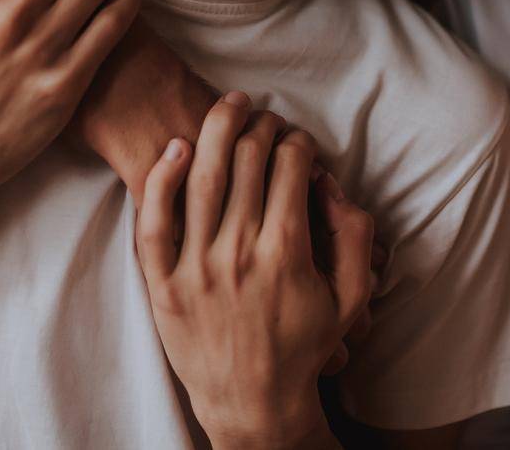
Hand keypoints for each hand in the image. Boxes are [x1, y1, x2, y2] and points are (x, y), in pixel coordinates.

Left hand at [136, 93, 374, 449]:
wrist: (253, 404)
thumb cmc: (305, 347)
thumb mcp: (352, 297)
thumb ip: (354, 236)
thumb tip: (330, 184)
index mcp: (287, 253)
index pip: (289, 167)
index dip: (298, 141)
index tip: (299, 139)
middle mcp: (239, 254)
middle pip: (247, 161)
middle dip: (261, 126)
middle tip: (265, 117)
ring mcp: (196, 268)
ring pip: (203, 177)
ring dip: (217, 129)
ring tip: (229, 105)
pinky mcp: (162, 284)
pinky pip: (154, 221)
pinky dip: (162, 178)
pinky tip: (177, 147)